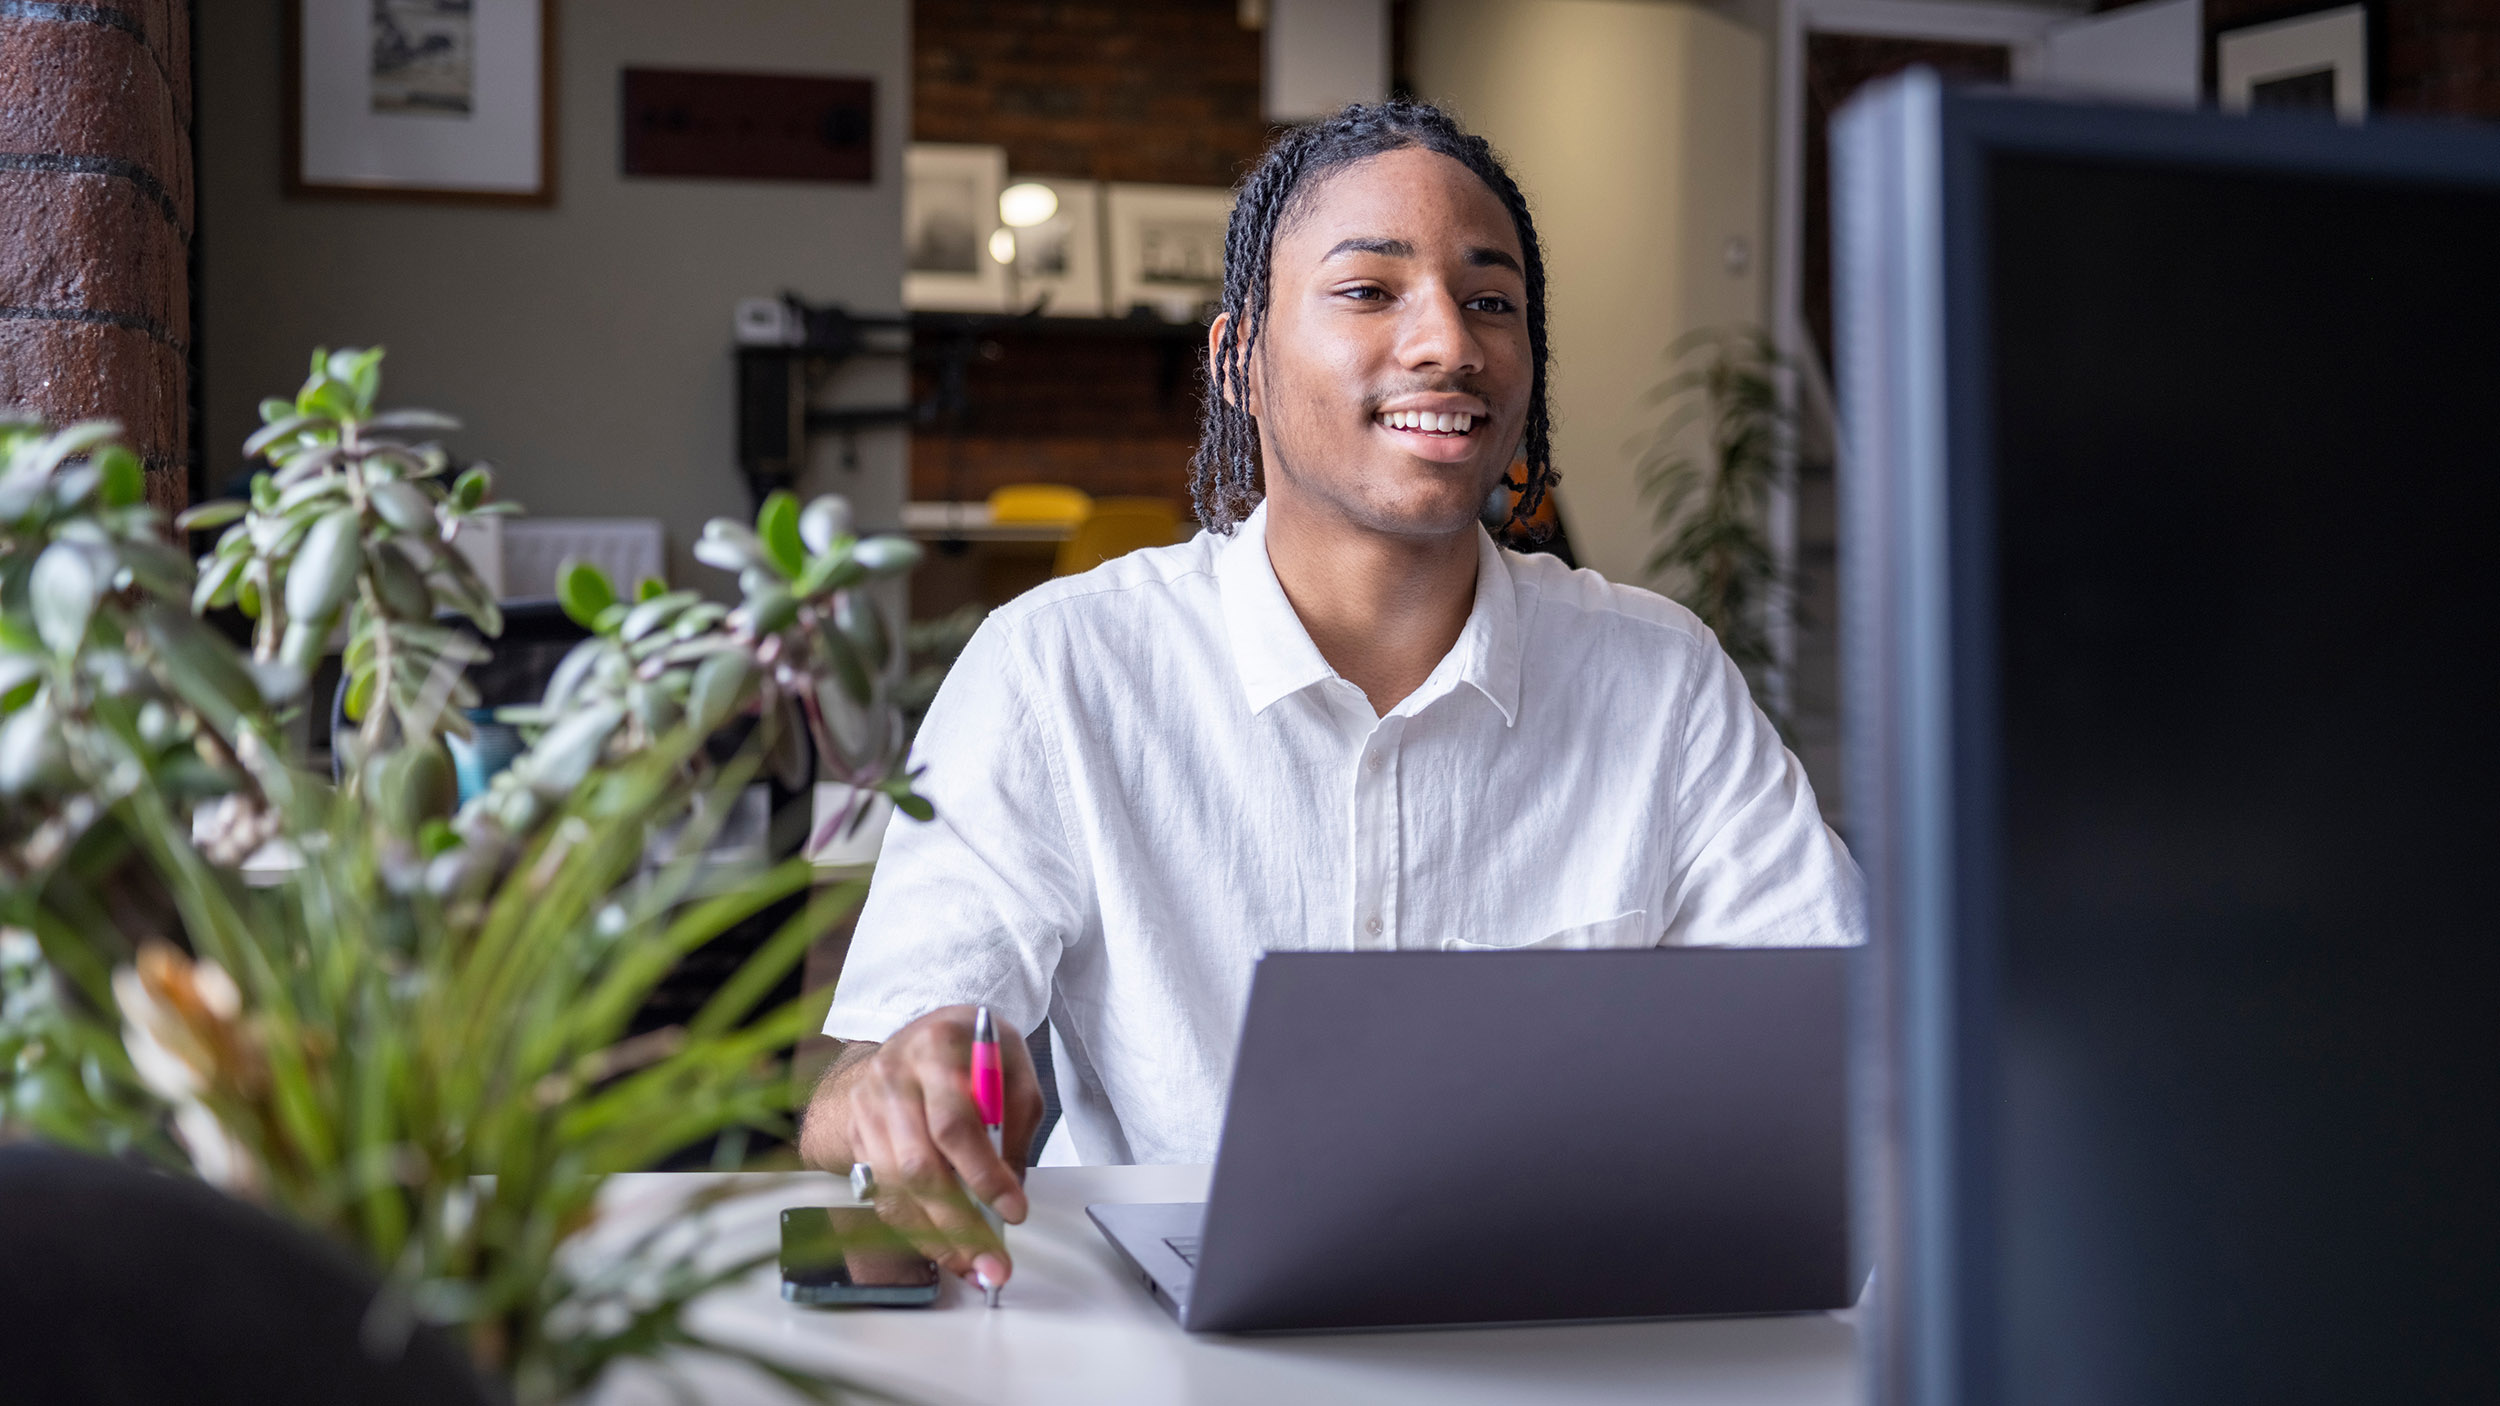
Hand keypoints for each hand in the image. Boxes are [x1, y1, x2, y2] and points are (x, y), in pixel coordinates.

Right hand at [800, 1005, 1044, 1287]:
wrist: (918, 1038)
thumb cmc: (972, 1051)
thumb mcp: (1011, 1067)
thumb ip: (1014, 1123)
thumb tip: (1010, 1191)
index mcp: (935, 1051)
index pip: (954, 1125)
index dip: (984, 1175)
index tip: (1015, 1210)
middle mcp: (892, 1081)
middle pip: (919, 1167)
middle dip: (960, 1224)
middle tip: (994, 1262)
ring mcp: (867, 1110)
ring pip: (897, 1190)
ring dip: (938, 1238)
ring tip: (974, 1268)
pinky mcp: (857, 1138)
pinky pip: (884, 1196)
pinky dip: (916, 1230)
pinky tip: (946, 1250)